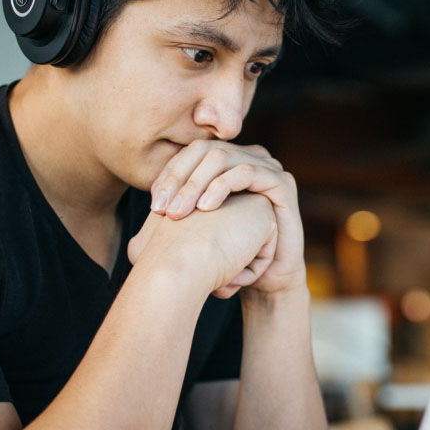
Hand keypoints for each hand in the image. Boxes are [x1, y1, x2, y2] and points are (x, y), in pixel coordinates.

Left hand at [149, 141, 304, 295]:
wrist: (266, 279)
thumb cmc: (230, 255)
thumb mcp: (197, 230)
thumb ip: (177, 212)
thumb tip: (147, 209)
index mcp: (227, 163)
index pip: (190, 154)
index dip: (168, 175)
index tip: (153, 206)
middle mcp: (247, 158)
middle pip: (204, 150)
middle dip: (179, 179)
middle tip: (162, 210)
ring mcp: (267, 167)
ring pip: (222, 158)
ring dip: (195, 184)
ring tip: (179, 212)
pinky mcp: (282, 182)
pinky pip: (247, 172)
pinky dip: (222, 186)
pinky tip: (206, 208)